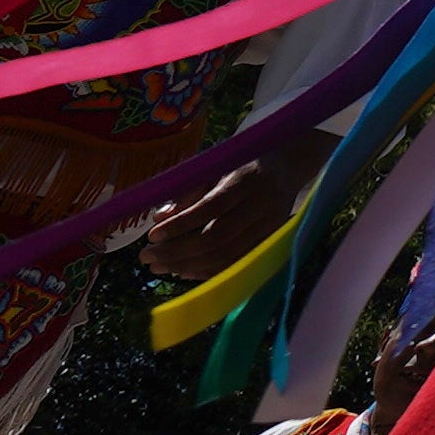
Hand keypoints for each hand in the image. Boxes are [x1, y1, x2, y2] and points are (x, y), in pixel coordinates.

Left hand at [136, 162, 290, 275]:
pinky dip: (208, 271)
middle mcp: (262, 205)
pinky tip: (184, 272)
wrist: (288, 166)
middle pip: (218, 237)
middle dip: (178, 251)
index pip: (211, 207)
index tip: (152, 235)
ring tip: (158, 267)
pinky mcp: (270, 242)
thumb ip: (188, 190)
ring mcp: (269, 226)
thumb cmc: (243, 163)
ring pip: (227, 255)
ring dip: (188, 265)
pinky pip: (237, 264)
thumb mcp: (215, 165)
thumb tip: (159, 218)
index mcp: (246, 180)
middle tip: (147, 257)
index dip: (180, 224)